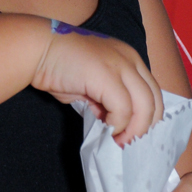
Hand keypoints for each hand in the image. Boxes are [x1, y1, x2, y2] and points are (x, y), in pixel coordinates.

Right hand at [32, 31, 163, 145]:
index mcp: (129, 58)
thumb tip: (111, 121)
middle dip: (143, 127)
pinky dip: (118, 125)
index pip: (152, 92)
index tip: (130, 133)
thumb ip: (105, 99)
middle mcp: (130, 59)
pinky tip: (105, 129)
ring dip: (133, 130)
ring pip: (144, 107)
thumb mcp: (90, 82)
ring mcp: (121, 65)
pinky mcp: (108, 76)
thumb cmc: (58, 64)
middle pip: (154, 101)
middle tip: (126, 142)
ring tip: (117, 141)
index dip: (145, 117)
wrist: (37, 48)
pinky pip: (123, 109)